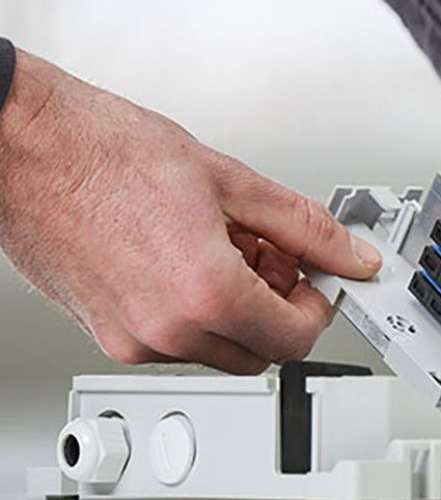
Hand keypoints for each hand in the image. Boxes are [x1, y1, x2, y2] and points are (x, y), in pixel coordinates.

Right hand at [0, 50, 380, 373]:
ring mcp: (132, 339)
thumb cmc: (104, 153)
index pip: (294, 339)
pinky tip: (188, 258)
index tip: (318, 280)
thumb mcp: (231, 181)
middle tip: (275, 257)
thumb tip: (349, 254)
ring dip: (237, 310)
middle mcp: (167, 329)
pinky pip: (176, 341)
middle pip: (259, 352)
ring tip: (223, 246)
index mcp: (204, 292)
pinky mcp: (106, 335)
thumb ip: (305, 227)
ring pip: (217, 349)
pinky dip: (197, 311)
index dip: (317, 308)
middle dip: (278, 309)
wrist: (23, 147)